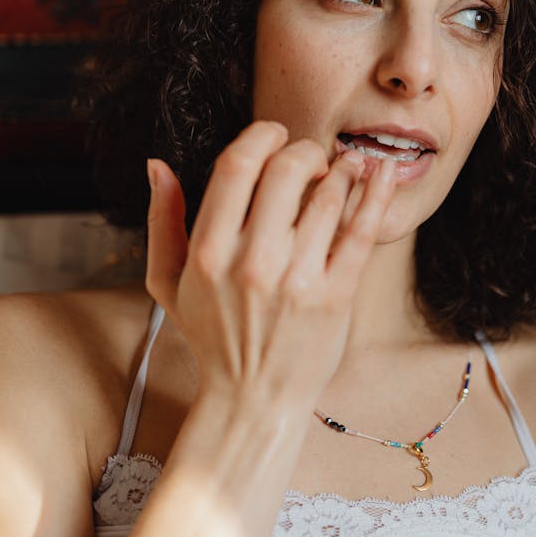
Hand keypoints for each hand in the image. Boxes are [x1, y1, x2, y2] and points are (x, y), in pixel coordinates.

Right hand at [144, 122, 395, 407]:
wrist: (252, 401)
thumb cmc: (212, 336)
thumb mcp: (169, 283)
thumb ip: (162, 221)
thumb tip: (156, 165)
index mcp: (208, 253)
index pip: (237, 166)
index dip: (261, 136)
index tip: (274, 135)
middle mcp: (252, 263)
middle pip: (285, 171)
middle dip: (303, 150)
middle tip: (311, 158)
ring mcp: (297, 280)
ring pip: (327, 197)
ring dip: (341, 169)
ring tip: (344, 167)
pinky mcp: (335, 297)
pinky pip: (360, 232)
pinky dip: (374, 194)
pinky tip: (378, 173)